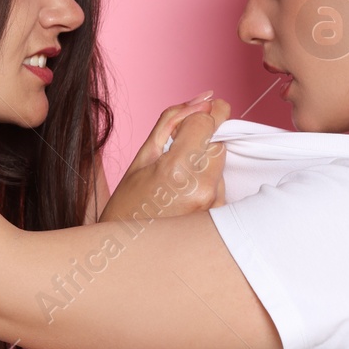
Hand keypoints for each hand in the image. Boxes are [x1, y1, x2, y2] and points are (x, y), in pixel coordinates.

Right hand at [99, 95, 229, 223]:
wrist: (127, 251)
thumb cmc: (128, 205)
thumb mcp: (143, 157)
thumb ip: (173, 121)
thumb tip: (204, 97)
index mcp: (177, 167)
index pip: (209, 120)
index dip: (204, 114)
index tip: (198, 116)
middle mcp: (201, 187)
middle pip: (219, 142)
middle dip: (202, 141)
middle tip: (177, 156)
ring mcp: (212, 205)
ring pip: (221, 164)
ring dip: (204, 165)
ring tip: (177, 183)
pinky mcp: (218, 218)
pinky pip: (221, 186)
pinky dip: (207, 185)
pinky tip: (185, 198)